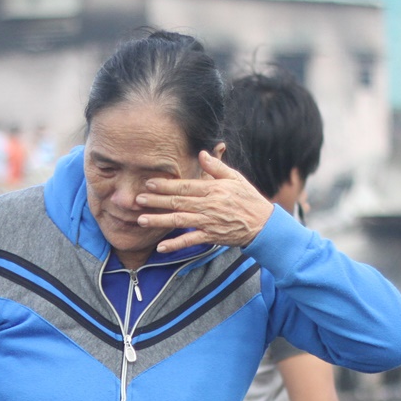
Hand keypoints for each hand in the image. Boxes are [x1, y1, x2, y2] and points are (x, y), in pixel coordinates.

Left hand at [134, 151, 274, 252]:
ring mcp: (208, 222)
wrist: (263, 224)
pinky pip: (190, 241)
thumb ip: (216, 167)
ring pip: (179, 220)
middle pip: (177, 202)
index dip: (165, 185)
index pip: (184, 186)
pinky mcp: (211, 236)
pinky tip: (161, 247)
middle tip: (137, 200)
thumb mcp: (235, 178)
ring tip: (141, 220)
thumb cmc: (248, 198)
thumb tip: (202, 153)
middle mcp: (208, 205)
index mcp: (212, 189)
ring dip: (159, 221)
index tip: (149, 183)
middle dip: (156, 201)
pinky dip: (176, 244)